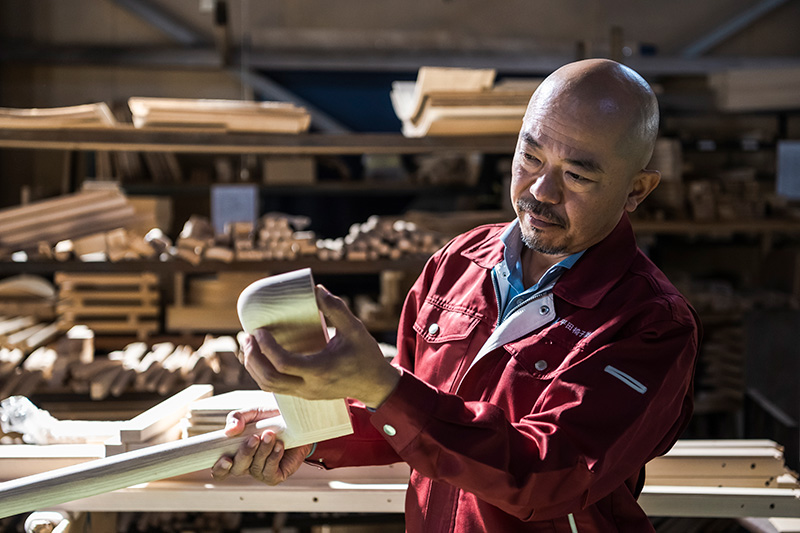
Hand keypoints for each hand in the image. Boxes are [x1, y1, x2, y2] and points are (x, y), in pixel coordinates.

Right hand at [211, 408, 311, 484]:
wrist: (296, 421)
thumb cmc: (270, 418)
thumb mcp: (252, 413)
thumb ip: (237, 418)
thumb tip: (229, 430)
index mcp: (235, 453)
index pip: (220, 470)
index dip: (219, 468)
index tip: (225, 458)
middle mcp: (246, 465)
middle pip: (237, 469)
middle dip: (245, 453)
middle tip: (254, 437)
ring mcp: (261, 472)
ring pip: (255, 468)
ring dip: (262, 451)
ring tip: (270, 435)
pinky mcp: (276, 475)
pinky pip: (270, 472)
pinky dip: (274, 457)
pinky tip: (279, 445)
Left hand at [240, 284, 400, 408]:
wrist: (375, 384)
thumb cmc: (366, 355)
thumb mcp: (355, 329)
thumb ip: (336, 309)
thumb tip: (316, 289)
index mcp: (320, 369)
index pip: (283, 363)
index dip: (266, 347)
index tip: (260, 330)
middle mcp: (310, 386)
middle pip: (269, 379)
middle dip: (253, 358)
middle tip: (247, 337)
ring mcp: (306, 394)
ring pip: (269, 387)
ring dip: (254, 367)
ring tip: (248, 346)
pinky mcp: (305, 395)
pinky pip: (276, 388)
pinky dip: (263, 374)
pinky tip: (260, 358)